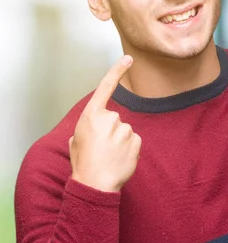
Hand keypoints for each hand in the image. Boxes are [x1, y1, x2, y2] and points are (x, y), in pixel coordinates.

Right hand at [69, 56, 140, 192]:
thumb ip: (87, 128)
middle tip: (101, 148)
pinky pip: (134, 140)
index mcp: (91, 116)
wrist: (95, 184)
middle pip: (115, 119)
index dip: (117, 71)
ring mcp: (124, 128)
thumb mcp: (76, 141)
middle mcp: (109, 118)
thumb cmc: (83, 163)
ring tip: (109, 155)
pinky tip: (119, 158)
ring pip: (125, 131)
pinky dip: (128, 148)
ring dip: (119, 141)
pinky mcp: (136, 139)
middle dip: (110, 131)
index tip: (128, 58)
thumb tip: (94, 128)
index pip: (105, 88)